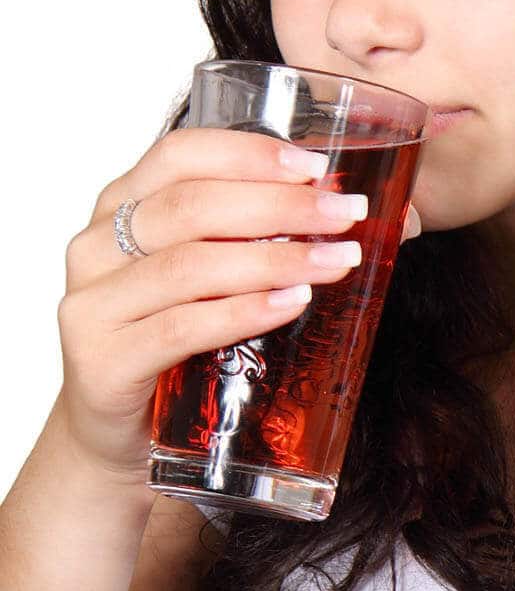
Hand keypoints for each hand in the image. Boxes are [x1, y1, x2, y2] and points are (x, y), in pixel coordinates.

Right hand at [56, 127, 419, 486]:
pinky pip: (181, 326)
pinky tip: (292, 304)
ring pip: (191, 266)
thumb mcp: (203, 276)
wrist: (121, 437)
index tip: (315, 166)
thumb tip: (344, 212)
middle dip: (280, 205)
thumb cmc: (173, 344)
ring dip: (275, 259)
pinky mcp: (102, 362)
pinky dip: (244, 311)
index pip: (179, 155)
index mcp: (120, 206)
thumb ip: (248, 237)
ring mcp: (92, 305)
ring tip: (337, 260)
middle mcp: (95, 246)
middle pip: (191, 206)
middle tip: (346, 214)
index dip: (249, 153)